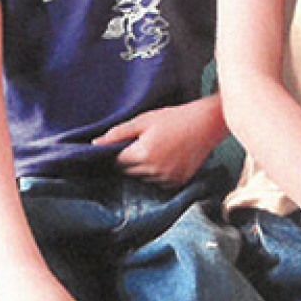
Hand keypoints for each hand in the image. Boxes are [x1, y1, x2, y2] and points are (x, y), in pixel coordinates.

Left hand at [93, 98, 224, 187]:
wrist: (206, 124)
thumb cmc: (174, 118)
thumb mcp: (143, 120)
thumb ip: (118, 133)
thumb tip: (95, 144)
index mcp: (143, 154)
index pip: (118, 162)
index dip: (120, 152)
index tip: (128, 143)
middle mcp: (154, 170)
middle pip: (130, 171)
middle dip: (131, 160)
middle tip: (145, 143)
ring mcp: (168, 179)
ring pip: (144, 178)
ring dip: (145, 168)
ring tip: (159, 149)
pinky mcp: (178, 182)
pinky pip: (160, 182)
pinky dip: (159, 173)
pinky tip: (168, 158)